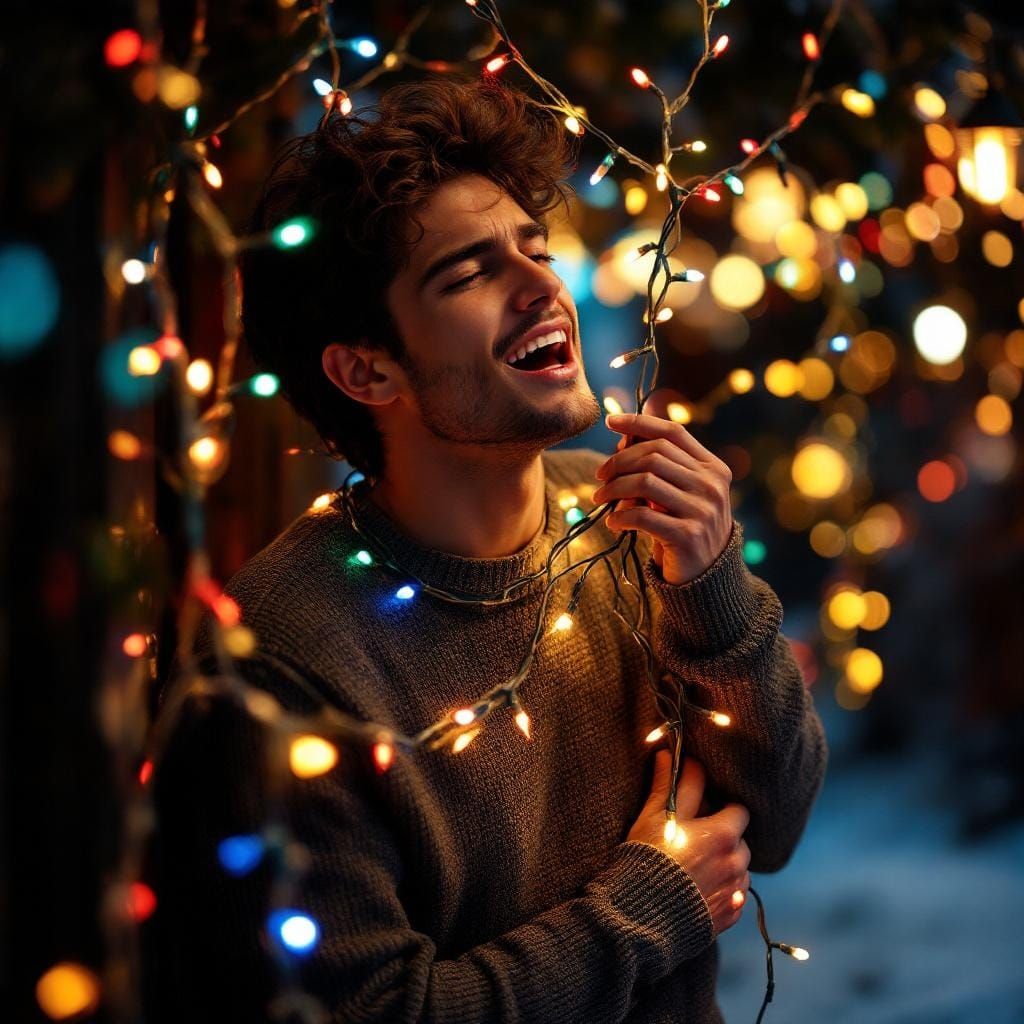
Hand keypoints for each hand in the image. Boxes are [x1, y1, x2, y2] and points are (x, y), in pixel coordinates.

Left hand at [593, 411, 733, 584]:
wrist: (707, 576)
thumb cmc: (685, 526)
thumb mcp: (678, 493)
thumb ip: (657, 467)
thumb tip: (622, 439)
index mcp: (713, 468)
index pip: (672, 433)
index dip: (639, 422)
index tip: (610, 422)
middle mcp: (711, 485)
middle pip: (653, 455)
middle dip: (618, 462)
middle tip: (600, 476)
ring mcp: (702, 510)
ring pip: (644, 482)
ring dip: (614, 488)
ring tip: (600, 498)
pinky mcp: (687, 535)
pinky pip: (642, 515)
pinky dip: (620, 516)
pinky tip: (613, 522)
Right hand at [627, 749, 750, 937]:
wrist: (639, 915)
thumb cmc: (646, 858)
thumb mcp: (654, 816)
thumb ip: (666, 784)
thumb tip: (667, 753)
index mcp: (724, 832)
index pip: (737, 808)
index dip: (720, 807)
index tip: (702, 811)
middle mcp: (736, 861)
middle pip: (740, 840)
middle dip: (723, 836)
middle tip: (695, 839)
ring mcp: (734, 890)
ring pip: (739, 869)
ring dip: (725, 864)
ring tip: (695, 867)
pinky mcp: (729, 915)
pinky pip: (735, 897)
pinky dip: (723, 891)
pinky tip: (698, 889)